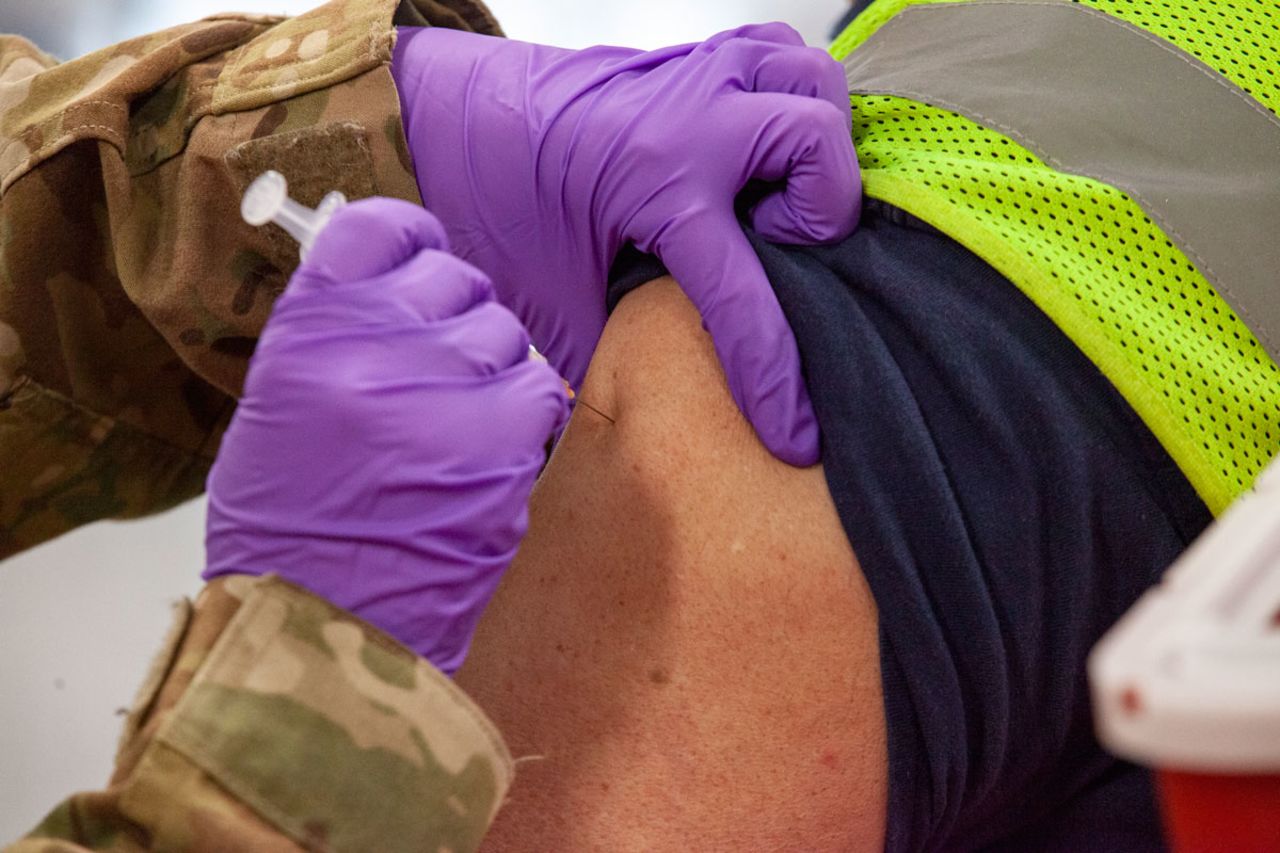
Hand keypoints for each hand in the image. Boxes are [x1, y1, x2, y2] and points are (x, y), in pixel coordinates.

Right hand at [204, 198, 568, 673]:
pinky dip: (525, 418)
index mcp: (304, 333)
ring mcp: (435, 393)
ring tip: (456, 433)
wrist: (319, 631)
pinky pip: (538, 388)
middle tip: (441, 376)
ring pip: (502, 333)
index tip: (424, 259)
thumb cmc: (293, 532)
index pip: (378, 231)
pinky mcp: (497, 444)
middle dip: (456, 320)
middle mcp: (367, 348)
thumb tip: (398, 288)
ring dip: (491, 374)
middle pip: (452, 279)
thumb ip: (335, 338)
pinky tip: (491, 455)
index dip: (413, 242)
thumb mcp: (279, 414)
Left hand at [393, 23, 859, 465]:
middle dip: (820, 213)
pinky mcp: (698, 57)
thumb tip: (641, 418)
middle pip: (815, 142)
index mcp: (654, 185)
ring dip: (816, 143)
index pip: (741, 292)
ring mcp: (699, 75)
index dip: (776, 377)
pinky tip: (762, 148)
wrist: (457, 110)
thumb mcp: (545, 297)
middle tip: (772, 248)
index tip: (795, 434)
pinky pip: (783, 51)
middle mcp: (691, 120)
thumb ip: (604, 354)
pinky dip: (793, 97)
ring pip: (812, 82)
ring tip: (775, 195)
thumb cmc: (494, 196)